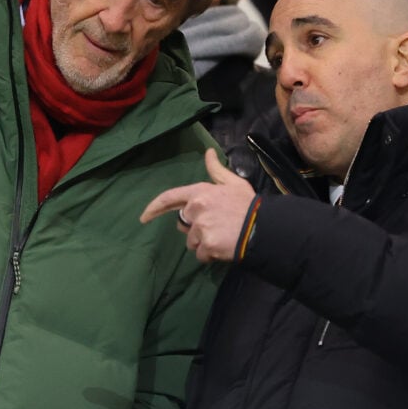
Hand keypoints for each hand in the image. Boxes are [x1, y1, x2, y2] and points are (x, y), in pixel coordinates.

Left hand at [140, 148, 255, 262]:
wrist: (263, 226)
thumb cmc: (248, 204)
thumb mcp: (233, 183)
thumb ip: (216, 170)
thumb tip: (208, 152)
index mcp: (199, 192)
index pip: (169, 198)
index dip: (154, 208)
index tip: (144, 217)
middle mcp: (196, 209)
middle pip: (184, 224)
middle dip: (196, 228)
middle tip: (216, 227)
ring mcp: (200, 228)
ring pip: (192, 242)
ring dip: (203, 243)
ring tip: (223, 237)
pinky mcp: (206, 245)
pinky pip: (200, 255)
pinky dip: (210, 255)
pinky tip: (224, 248)